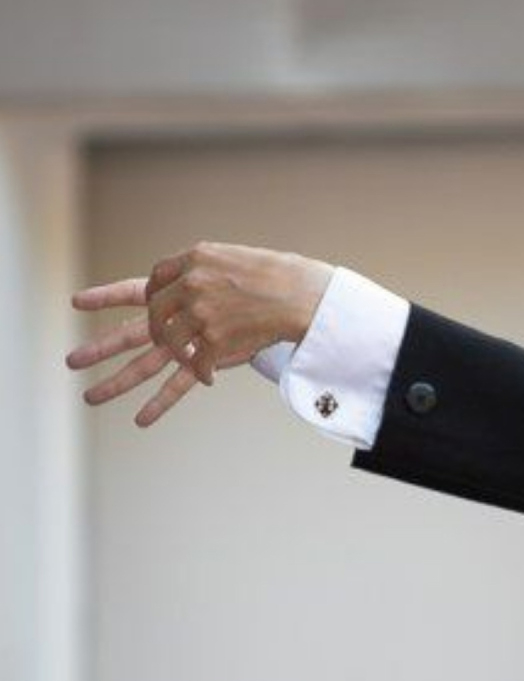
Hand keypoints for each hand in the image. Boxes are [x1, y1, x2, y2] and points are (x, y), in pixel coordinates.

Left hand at [67, 242, 333, 425]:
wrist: (296, 292)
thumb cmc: (268, 274)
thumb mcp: (225, 260)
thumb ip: (198, 274)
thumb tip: (182, 282)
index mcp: (184, 276)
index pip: (136, 289)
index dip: (107, 297)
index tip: (80, 304)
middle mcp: (183, 303)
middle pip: (132, 329)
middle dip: (100, 346)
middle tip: (71, 361)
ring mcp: (195, 330)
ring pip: (147, 362)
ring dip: (117, 383)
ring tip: (91, 397)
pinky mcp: (211, 353)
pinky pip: (183, 381)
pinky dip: (164, 401)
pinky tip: (142, 420)